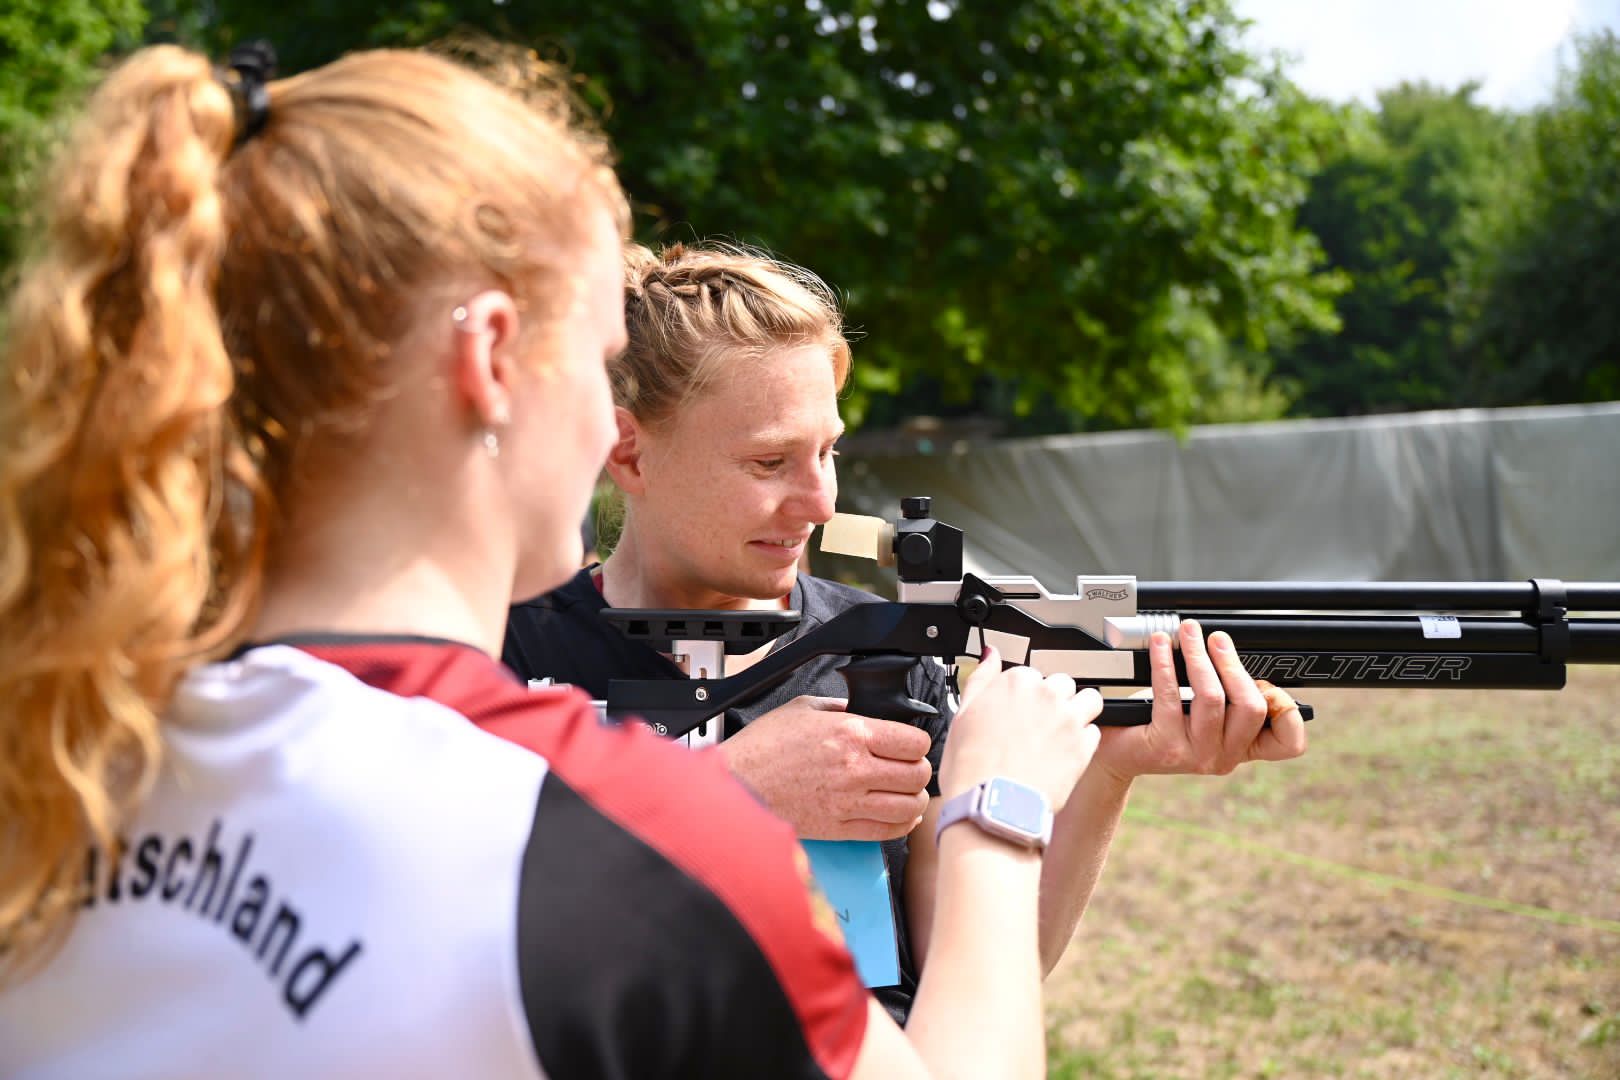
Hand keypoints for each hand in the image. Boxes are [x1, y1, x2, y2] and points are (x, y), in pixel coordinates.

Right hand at [718, 695, 933, 840]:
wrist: (737, 784)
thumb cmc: (763, 747)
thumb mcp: (804, 709)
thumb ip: (841, 709)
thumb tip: (863, 710)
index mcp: (850, 733)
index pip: (914, 742)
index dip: (918, 742)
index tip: (910, 744)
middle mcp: (855, 769)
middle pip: (918, 774)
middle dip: (919, 770)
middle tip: (910, 768)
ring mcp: (848, 802)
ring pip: (910, 806)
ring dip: (915, 799)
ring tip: (906, 792)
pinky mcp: (839, 828)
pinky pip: (887, 831)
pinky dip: (901, 824)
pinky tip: (897, 815)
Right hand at [938, 648, 1102, 812]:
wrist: (993, 809)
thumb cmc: (972, 768)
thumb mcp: (962, 715)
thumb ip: (981, 679)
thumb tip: (990, 655)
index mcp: (1015, 681)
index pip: (1030, 675)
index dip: (1023, 697)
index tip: (1017, 715)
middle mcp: (1045, 693)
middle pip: (1062, 684)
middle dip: (1053, 701)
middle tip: (1037, 728)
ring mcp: (1068, 719)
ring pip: (1088, 700)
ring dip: (1078, 712)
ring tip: (1059, 736)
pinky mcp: (1084, 746)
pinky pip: (1094, 732)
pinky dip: (1083, 742)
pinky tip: (1063, 756)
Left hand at [1094, 619, 1307, 783]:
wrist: (1120, 754)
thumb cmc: (1163, 725)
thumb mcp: (1206, 714)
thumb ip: (1229, 695)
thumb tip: (1233, 652)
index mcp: (1242, 749)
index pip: (1289, 743)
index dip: (1288, 709)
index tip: (1267, 681)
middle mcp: (1224, 757)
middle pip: (1251, 707)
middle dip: (1233, 664)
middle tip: (1216, 639)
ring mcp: (1196, 755)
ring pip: (1212, 697)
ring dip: (1199, 656)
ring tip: (1188, 633)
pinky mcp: (1166, 746)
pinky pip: (1170, 694)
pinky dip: (1166, 661)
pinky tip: (1160, 644)